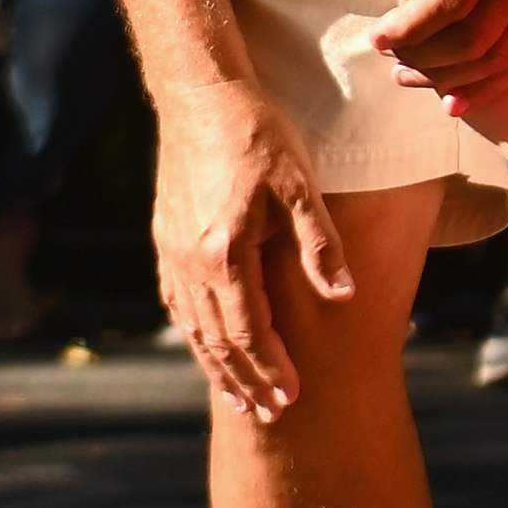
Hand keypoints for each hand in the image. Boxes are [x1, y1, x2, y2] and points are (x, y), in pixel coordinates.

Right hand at [147, 75, 345, 426]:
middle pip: (218, 339)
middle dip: (245, 380)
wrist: (200, 92)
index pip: (250, 332)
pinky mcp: (163, 236)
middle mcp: (191, 262)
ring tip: (237, 396)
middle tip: (269, 415)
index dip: (272, 368)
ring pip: (192, 325)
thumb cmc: (258, 134)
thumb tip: (343, 296)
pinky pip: (175, 300)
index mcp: (225, 254)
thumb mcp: (301, 184)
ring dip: (216, 364)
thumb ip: (320, 244)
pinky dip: (193, 331)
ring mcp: (172, 251)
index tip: (292, 398)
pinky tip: (204, 342)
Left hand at [365, 0, 507, 94]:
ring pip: (498, 59)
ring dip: (451, 79)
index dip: (408, 28)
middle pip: (471, 39)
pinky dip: (489, 87)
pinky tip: (457, 98)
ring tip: (412, 77)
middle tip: (390, 58)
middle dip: (424, 59)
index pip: (447, 1)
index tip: (377, 38)